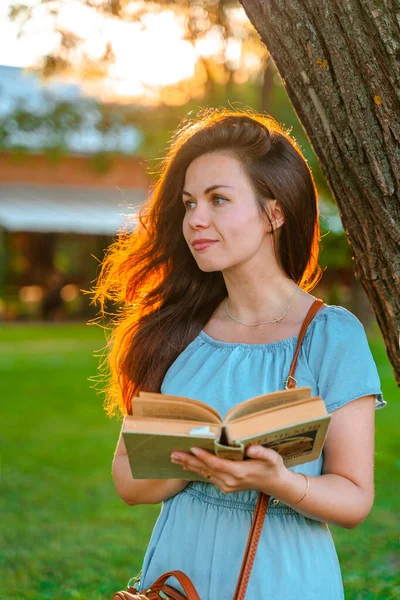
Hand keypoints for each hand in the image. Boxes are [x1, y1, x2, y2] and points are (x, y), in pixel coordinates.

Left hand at [170, 445, 286, 495]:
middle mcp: (229, 481)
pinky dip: (196, 470)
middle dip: (188, 461)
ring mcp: (226, 485)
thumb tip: (250, 448)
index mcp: (238, 472)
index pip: (216, 464)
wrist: (274, 483)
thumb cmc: (272, 466)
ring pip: (204, 474)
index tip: (191, 447)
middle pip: (205, 469)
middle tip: (173, 453)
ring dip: (189, 466)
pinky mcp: (224, 487)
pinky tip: (186, 465)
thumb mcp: (272, 457)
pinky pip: (207, 477)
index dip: (203, 456)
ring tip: (174, 458)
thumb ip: (261, 452)